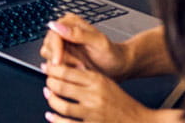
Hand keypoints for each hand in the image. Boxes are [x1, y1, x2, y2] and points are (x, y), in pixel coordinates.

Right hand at [40, 14, 129, 78]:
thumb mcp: (98, 42)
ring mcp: (63, 45)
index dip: (55, 49)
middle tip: (77, 65)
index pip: (53, 34)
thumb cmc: (111, 54)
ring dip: (62, 66)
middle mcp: (65, 31)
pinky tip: (77, 70)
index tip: (58, 62)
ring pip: (48, 56)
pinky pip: (53, 65)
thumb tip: (57, 25)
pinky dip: (63, 71)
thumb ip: (78, 33)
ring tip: (80, 67)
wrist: (118, 67)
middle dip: (60, 59)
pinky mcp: (63, 57)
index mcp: (71, 22)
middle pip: (48, 45)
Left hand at [43, 62, 169, 122]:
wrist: (138, 122)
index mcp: (98, 80)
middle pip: (63, 86)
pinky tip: (50, 116)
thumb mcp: (107, 84)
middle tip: (46, 80)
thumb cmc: (122, 104)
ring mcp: (93, 113)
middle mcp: (94, 95)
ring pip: (63, 106)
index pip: (69, 71)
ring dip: (51, 100)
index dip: (53, 69)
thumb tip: (66, 72)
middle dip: (50, 83)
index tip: (46, 67)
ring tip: (47, 95)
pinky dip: (56, 120)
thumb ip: (89, 78)